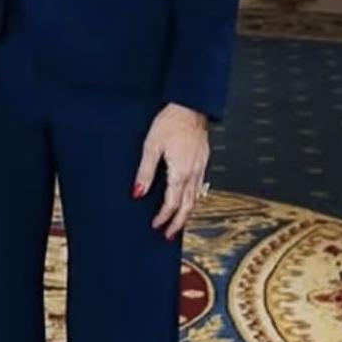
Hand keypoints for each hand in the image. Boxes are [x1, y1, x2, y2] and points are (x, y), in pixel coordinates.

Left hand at [133, 102, 208, 239]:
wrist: (190, 106)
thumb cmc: (170, 122)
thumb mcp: (152, 146)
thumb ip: (145, 172)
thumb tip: (137, 193)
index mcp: (180, 172)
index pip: (172, 203)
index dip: (164, 217)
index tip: (155, 225)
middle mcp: (193, 173)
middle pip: (188, 206)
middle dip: (178, 222)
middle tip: (170, 235)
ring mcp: (201, 167)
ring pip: (196, 197)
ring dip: (187, 212)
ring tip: (179, 222)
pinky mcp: (203, 160)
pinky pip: (200, 186)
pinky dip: (194, 198)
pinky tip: (189, 198)